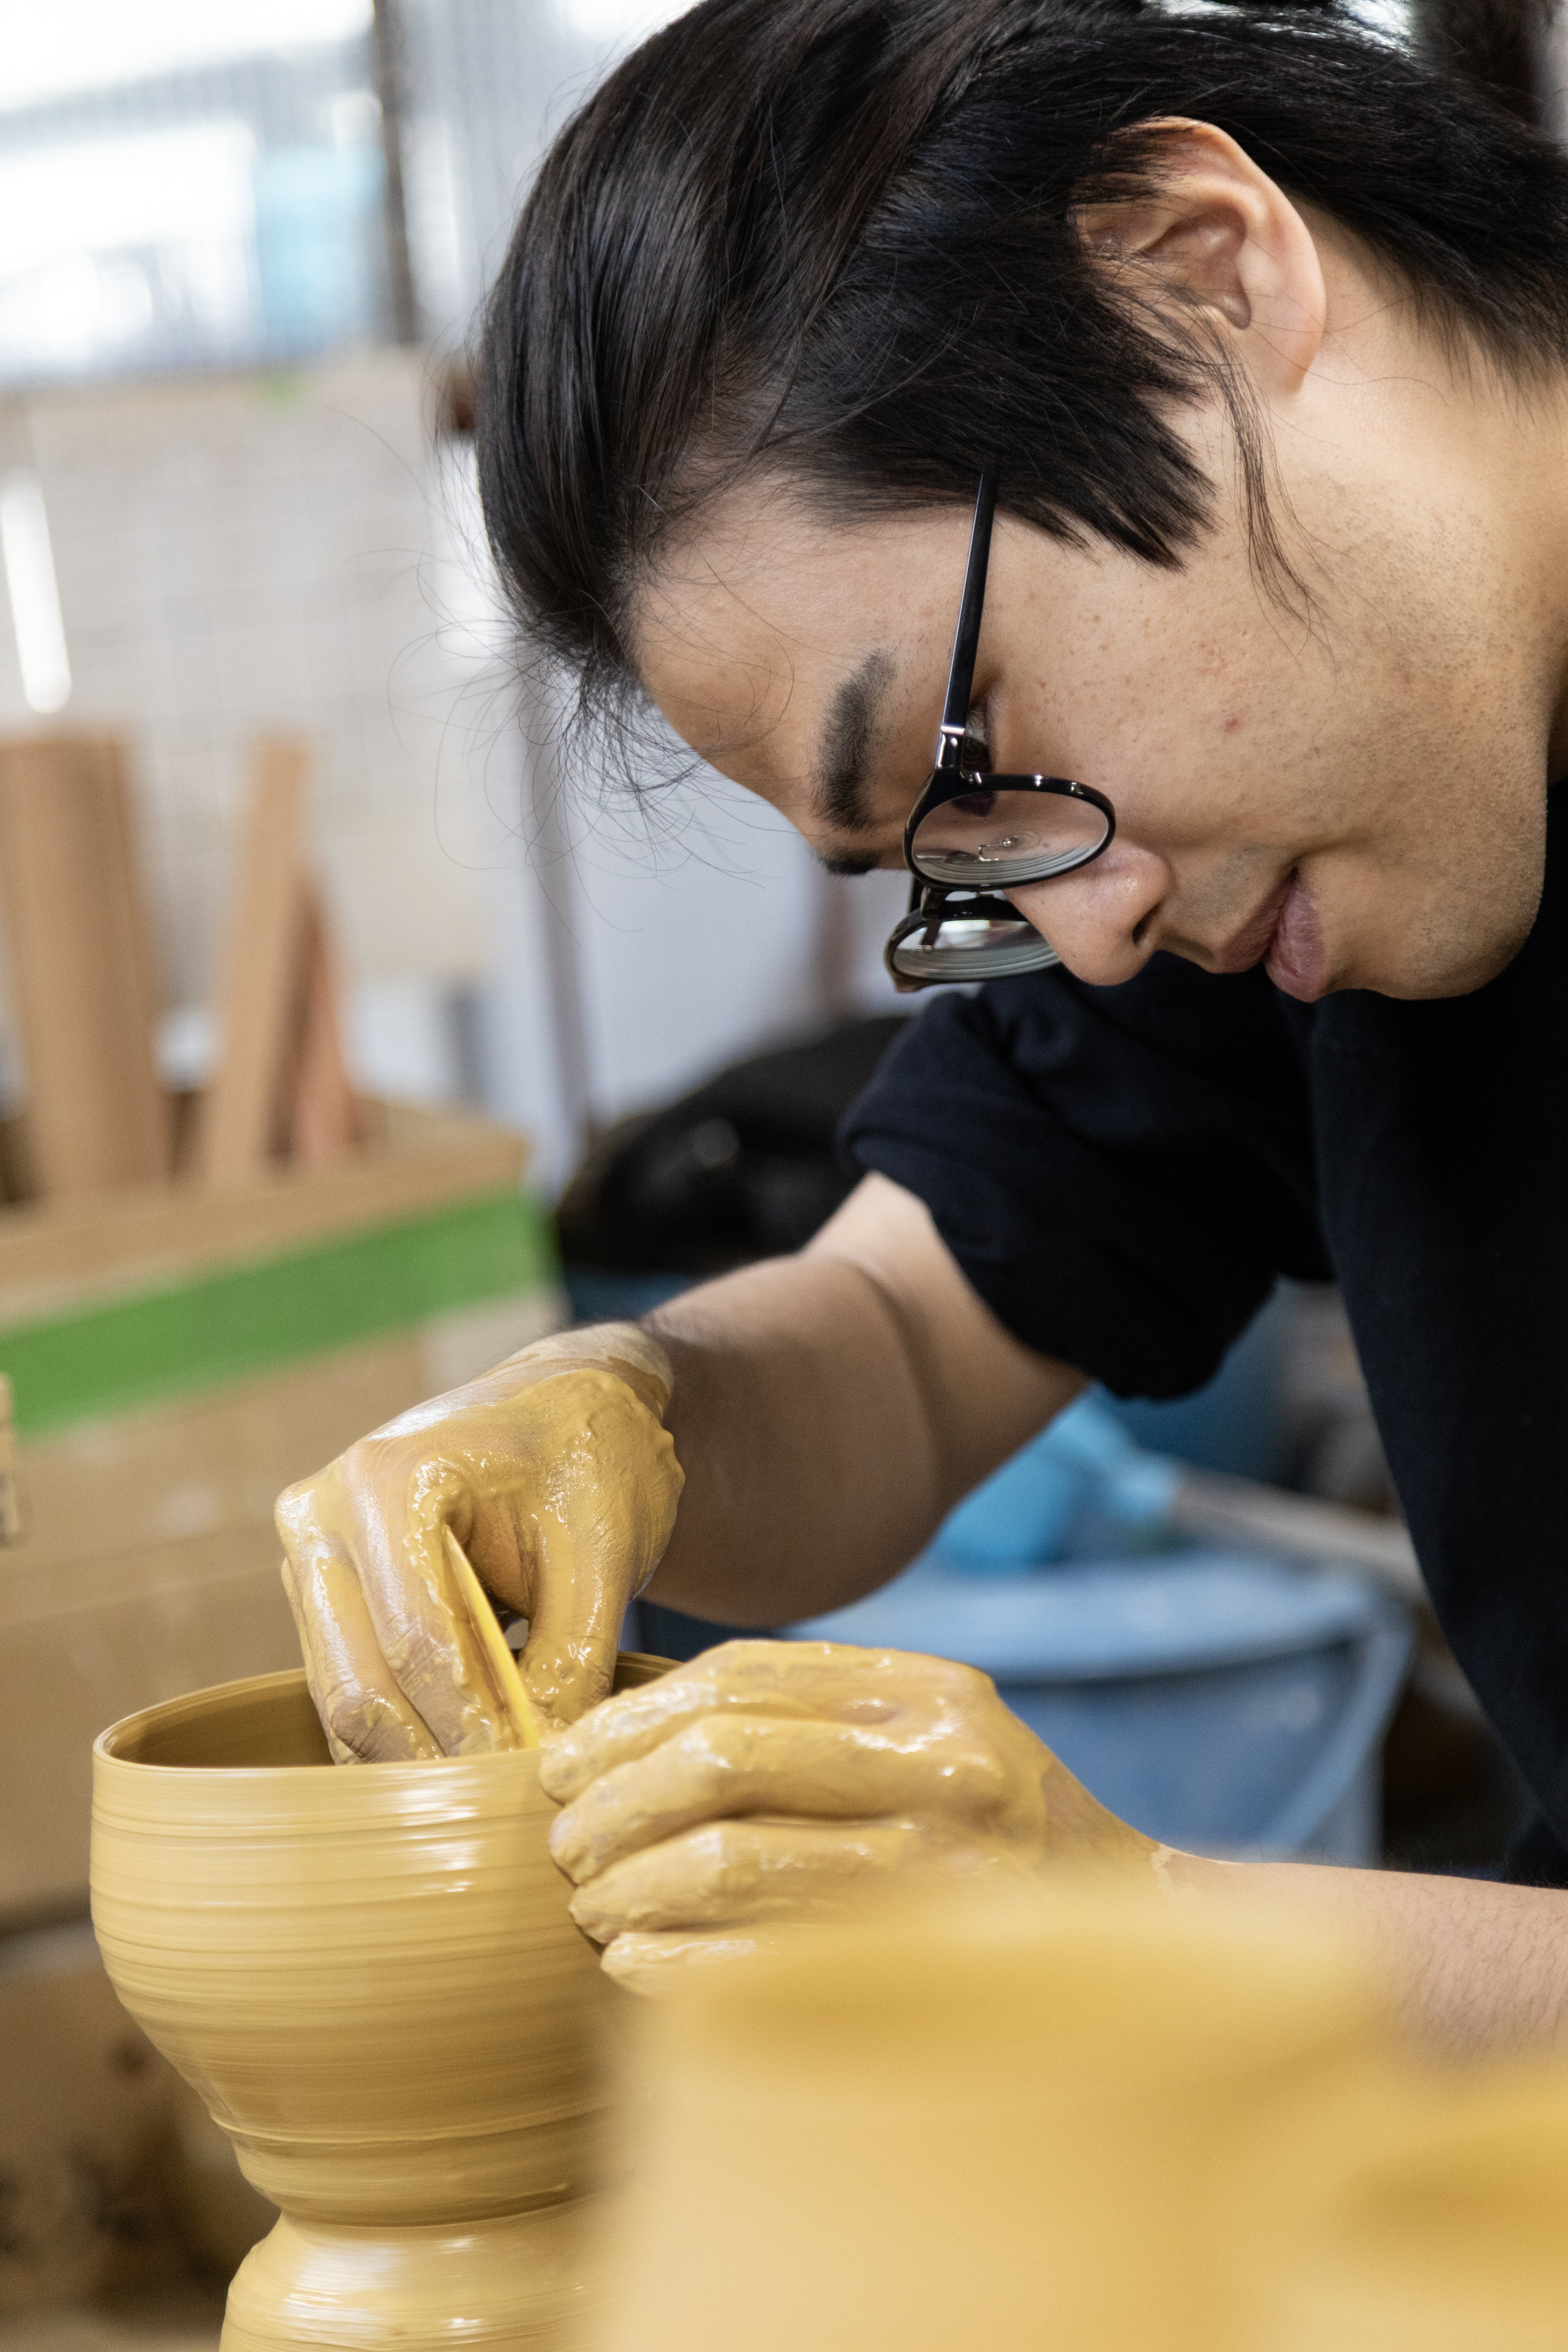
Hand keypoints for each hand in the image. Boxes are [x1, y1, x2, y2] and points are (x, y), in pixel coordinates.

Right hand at [275, 1324, 682, 1760]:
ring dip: (414, 1758)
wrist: (568, 1402)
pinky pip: (351, 1686)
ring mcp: (311, 1554)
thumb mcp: (602, 1554)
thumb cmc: (591, 1459)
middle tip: (503, 1814)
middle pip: (360, 1684)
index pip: (419, 1645)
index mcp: (388, 1481)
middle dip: (434, 1759)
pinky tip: (465, 1764)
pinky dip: (405, 1733)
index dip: (471, 1729)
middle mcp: (322, 1514)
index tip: (525, 1785)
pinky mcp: (323, 1591)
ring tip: (489, 1798)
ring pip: (344, 1698)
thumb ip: (570, 1661)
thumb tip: (544, 1769)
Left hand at [539, 1638, 1158, 1990]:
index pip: (735, 1681)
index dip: (626, 1722)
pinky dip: (671, 1961)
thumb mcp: (922, 1733)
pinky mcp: (923, 1966)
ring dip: (629, 1887)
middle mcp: (941, 1766)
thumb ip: (805, 1713)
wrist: (1129, 1937)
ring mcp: (939, 1870)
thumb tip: (625, 1724)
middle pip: (719, 1760)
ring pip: (726, 1860)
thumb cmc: (987, 1829)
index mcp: (928, 1693)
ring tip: (591, 1907)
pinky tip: (630, 1964)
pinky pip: (756, 1960)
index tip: (562, 1763)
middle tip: (563, 1843)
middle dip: (613, 1803)